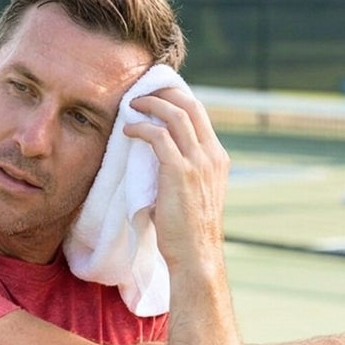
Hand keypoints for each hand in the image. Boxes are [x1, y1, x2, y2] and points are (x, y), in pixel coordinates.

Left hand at [124, 89, 231, 269]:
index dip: (177, 99)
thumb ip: (181, 170)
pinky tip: (128, 130)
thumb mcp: (191, 191)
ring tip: (130, 105)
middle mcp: (212, 155)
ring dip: (151, 105)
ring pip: (176, 116)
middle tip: (141, 91)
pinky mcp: (180, 172)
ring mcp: (199, 162)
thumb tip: (157, 156)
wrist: (196, 253)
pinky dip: (141, 128)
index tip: (155, 95)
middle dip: (165, 92)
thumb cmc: (186, 228)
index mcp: (217, 157)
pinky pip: (159, 137)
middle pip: (191, 106)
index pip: (200, 114)